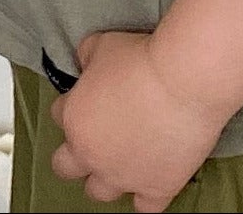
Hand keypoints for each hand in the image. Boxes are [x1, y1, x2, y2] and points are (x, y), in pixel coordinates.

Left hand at [48, 31, 233, 212]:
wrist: (183, 80)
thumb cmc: (142, 59)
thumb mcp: (99, 46)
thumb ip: (86, 58)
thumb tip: (87, 61)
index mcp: (73, 119)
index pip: (59, 117)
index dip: (74, 107)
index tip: (90, 101)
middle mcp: (91, 153)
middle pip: (65, 167)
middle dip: (76, 154)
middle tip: (95, 140)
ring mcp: (123, 175)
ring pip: (99, 193)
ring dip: (106, 179)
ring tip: (121, 164)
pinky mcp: (157, 187)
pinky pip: (146, 209)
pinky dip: (147, 200)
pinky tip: (151, 185)